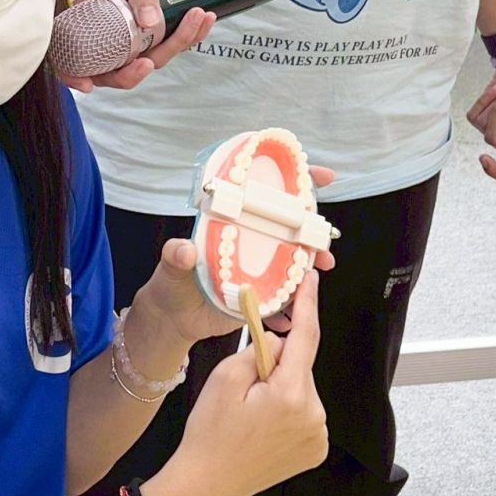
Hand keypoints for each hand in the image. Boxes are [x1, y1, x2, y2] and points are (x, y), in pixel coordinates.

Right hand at [63, 0, 215, 92]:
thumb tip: (150, 24)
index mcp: (91, 15)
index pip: (74, 53)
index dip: (76, 75)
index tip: (89, 85)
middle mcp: (111, 29)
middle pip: (115, 67)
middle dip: (135, 71)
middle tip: (149, 61)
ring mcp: (137, 33)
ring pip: (151, 57)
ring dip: (177, 43)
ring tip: (197, 15)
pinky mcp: (161, 30)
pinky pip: (174, 44)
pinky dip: (191, 35)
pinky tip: (204, 19)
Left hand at [133, 168, 337, 347]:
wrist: (175, 319)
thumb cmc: (172, 282)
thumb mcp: (170, 266)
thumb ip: (175, 256)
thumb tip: (184, 250)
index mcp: (233, 222)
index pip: (266, 192)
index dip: (295, 179)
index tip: (319, 176)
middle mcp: (251, 240)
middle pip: (290, 224)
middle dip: (313, 225)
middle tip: (325, 234)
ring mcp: (259, 267)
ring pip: (295, 258)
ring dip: (312, 260)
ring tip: (322, 265)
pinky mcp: (263, 293)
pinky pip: (287, 294)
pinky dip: (297, 301)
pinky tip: (298, 308)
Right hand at [152, 271, 327, 495]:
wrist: (206, 484)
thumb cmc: (210, 432)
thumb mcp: (226, 376)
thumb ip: (259, 348)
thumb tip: (279, 340)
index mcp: (291, 394)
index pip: (306, 336)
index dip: (308, 303)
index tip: (311, 279)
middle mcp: (313, 415)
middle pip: (300, 364)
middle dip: (278, 360)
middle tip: (247, 379)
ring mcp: (317, 436)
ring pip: (302, 387)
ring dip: (283, 385)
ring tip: (251, 408)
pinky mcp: (315, 450)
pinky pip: (305, 411)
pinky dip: (288, 406)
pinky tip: (264, 422)